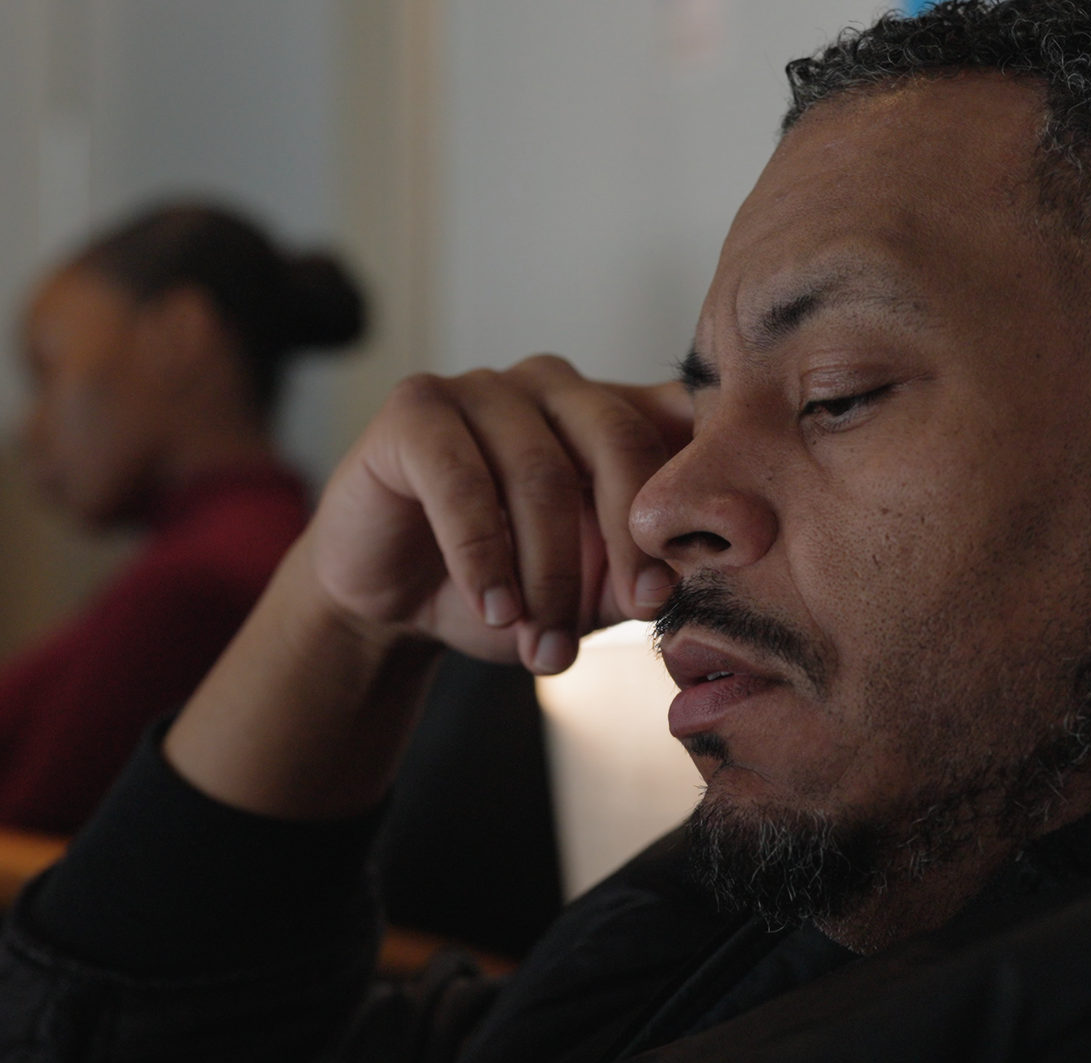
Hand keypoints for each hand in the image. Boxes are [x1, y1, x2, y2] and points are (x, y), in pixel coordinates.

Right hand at [305, 356, 689, 673]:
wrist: (393, 604)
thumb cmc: (501, 589)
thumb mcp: (589, 595)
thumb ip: (641, 576)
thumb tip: (684, 575)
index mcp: (610, 412)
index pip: (675, 423)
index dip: (697, 493)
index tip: (694, 576)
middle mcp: (553, 385)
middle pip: (618, 438)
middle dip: (631, 538)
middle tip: (640, 611)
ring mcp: (483, 386)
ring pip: (539, 472)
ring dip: (547, 575)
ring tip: (545, 648)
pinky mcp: (415, 407)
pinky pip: (460, 480)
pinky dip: (481, 556)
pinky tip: (494, 609)